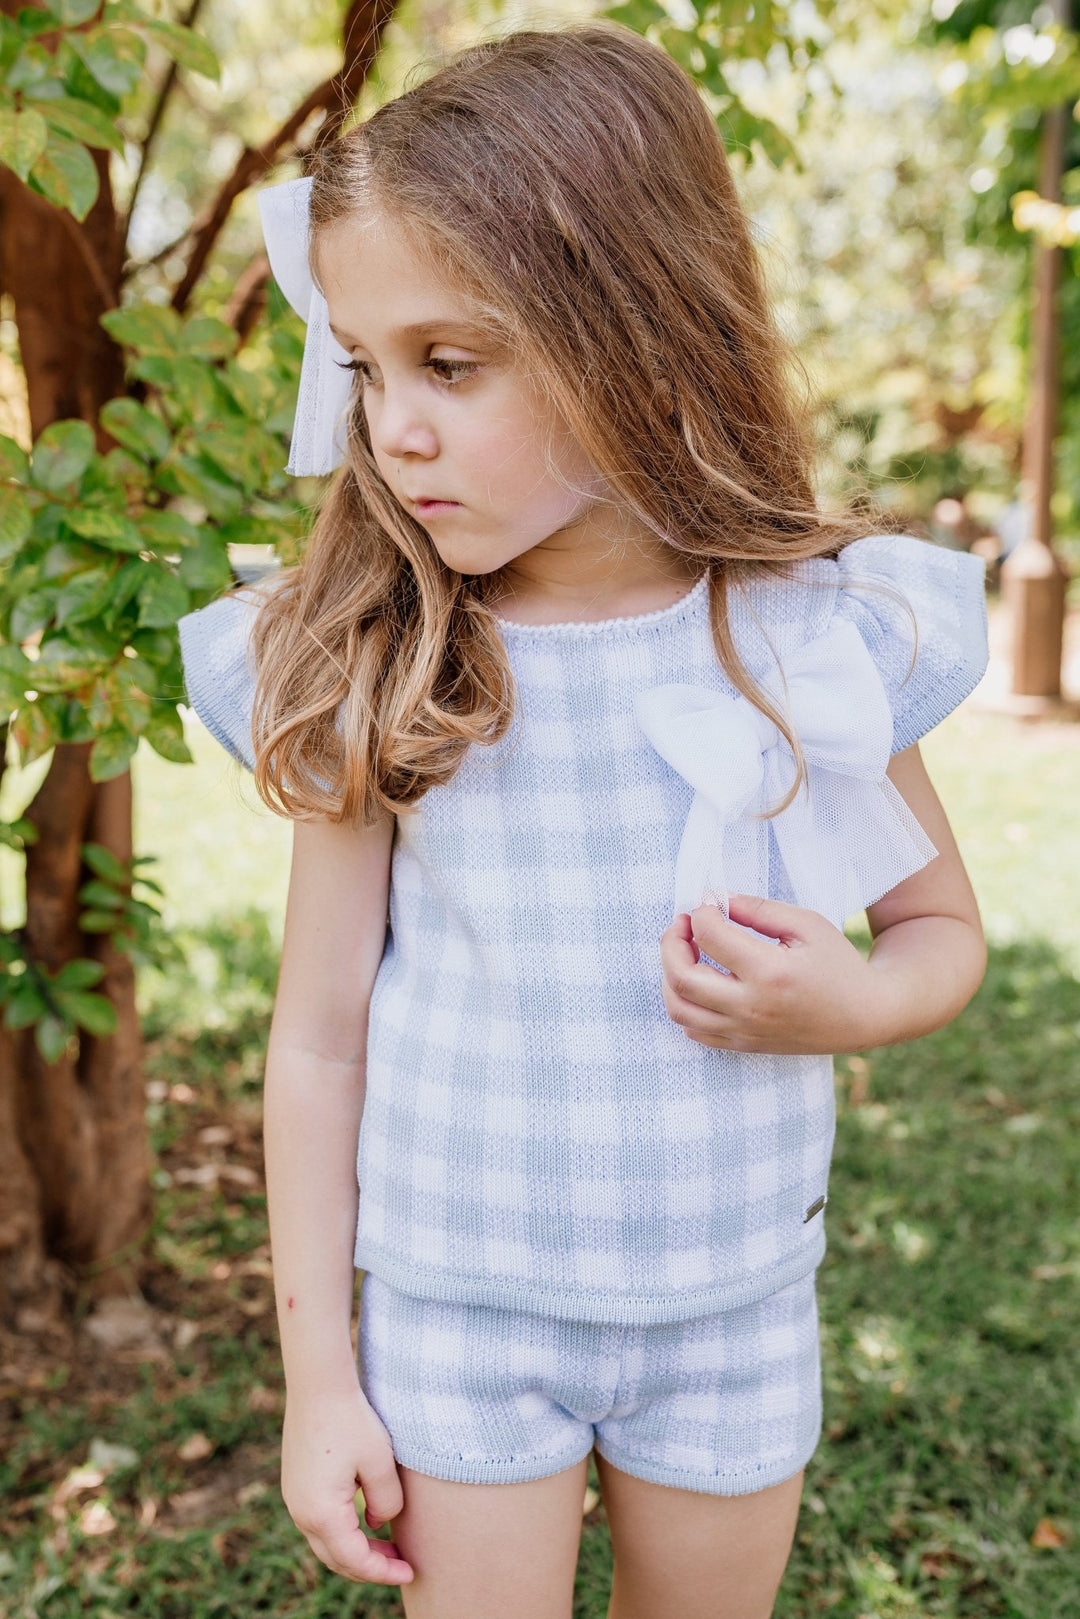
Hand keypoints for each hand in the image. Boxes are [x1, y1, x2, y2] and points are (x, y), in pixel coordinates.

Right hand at [281, 1382, 413, 1586]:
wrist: (318, 1385)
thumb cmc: (352, 1419)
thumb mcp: (381, 1462)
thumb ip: (387, 1502)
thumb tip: (378, 1524)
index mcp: (322, 1513)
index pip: (355, 1561)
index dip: (383, 1572)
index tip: (410, 1572)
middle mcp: (301, 1513)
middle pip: (337, 1559)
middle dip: (370, 1567)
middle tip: (402, 1564)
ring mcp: (293, 1499)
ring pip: (325, 1543)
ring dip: (355, 1550)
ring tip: (388, 1546)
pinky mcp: (294, 1485)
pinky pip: (318, 1523)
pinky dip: (342, 1532)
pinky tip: (365, 1521)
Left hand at [659, 893, 881, 1055]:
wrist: (866, 1015)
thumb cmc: (839, 965)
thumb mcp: (807, 925)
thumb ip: (758, 910)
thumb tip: (716, 899)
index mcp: (770, 972)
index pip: (710, 936)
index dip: (701, 912)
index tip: (709, 903)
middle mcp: (752, 1006)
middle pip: (682, 977)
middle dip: (671, 942)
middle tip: (684, 923)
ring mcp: (745, 1031)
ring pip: (679, 1008)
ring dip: (670, 975)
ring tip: (686, 952)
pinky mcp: (744, 1045)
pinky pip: (694, 1030)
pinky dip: (684, 1003)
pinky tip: (699, 982)